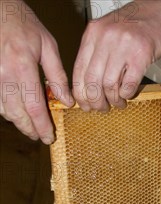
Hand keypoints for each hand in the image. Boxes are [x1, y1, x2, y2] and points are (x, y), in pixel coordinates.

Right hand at [0, 0, 73, 142]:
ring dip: (18, 121)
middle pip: (18, 114)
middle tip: (40, 136)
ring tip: (30, 126)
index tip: (49, 137)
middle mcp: (4, 74)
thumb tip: (67, 101)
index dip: (42, 126)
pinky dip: (6, 110)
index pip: (35, 107)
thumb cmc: (21, 23)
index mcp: (23, 67)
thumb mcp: (47, 45)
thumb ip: (57, 75)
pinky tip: (16, 111)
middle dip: (30, 129)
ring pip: (4, 110)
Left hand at [72, 1, 160, 110]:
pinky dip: (126, 95)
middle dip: (95, 101)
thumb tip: (87, 87)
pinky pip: (128, 85)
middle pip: (92, 81)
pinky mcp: (140, 56)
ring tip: (118, 103)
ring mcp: (123, 46)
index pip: (79, 70)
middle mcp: (105, 38)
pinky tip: (128, 94)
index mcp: (93, 33)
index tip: (84, 104)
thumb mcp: (107, 34)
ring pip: (109, 86)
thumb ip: (96, 55)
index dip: (80, 93)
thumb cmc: (135, 27)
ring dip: (113, 101)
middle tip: (101, 108)